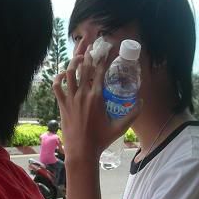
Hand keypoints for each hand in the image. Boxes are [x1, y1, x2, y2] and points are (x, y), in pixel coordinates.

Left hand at [52, 45, 140, 164]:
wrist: (81, 152)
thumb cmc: (101, 140)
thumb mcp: (120, 127)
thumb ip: (133, 114)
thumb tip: (142, 101)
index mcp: (97, 97)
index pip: (101, 71)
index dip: (104, 57)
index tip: (107, 49)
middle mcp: (83, 95)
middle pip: (85, 67)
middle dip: (89, 54)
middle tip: (92, 46)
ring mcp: (71, 99)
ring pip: (70, 73)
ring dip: (74, 62)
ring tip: (79, 57)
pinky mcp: (62, 105)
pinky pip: (57, 87)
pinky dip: (59, 78)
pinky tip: (63, 74)